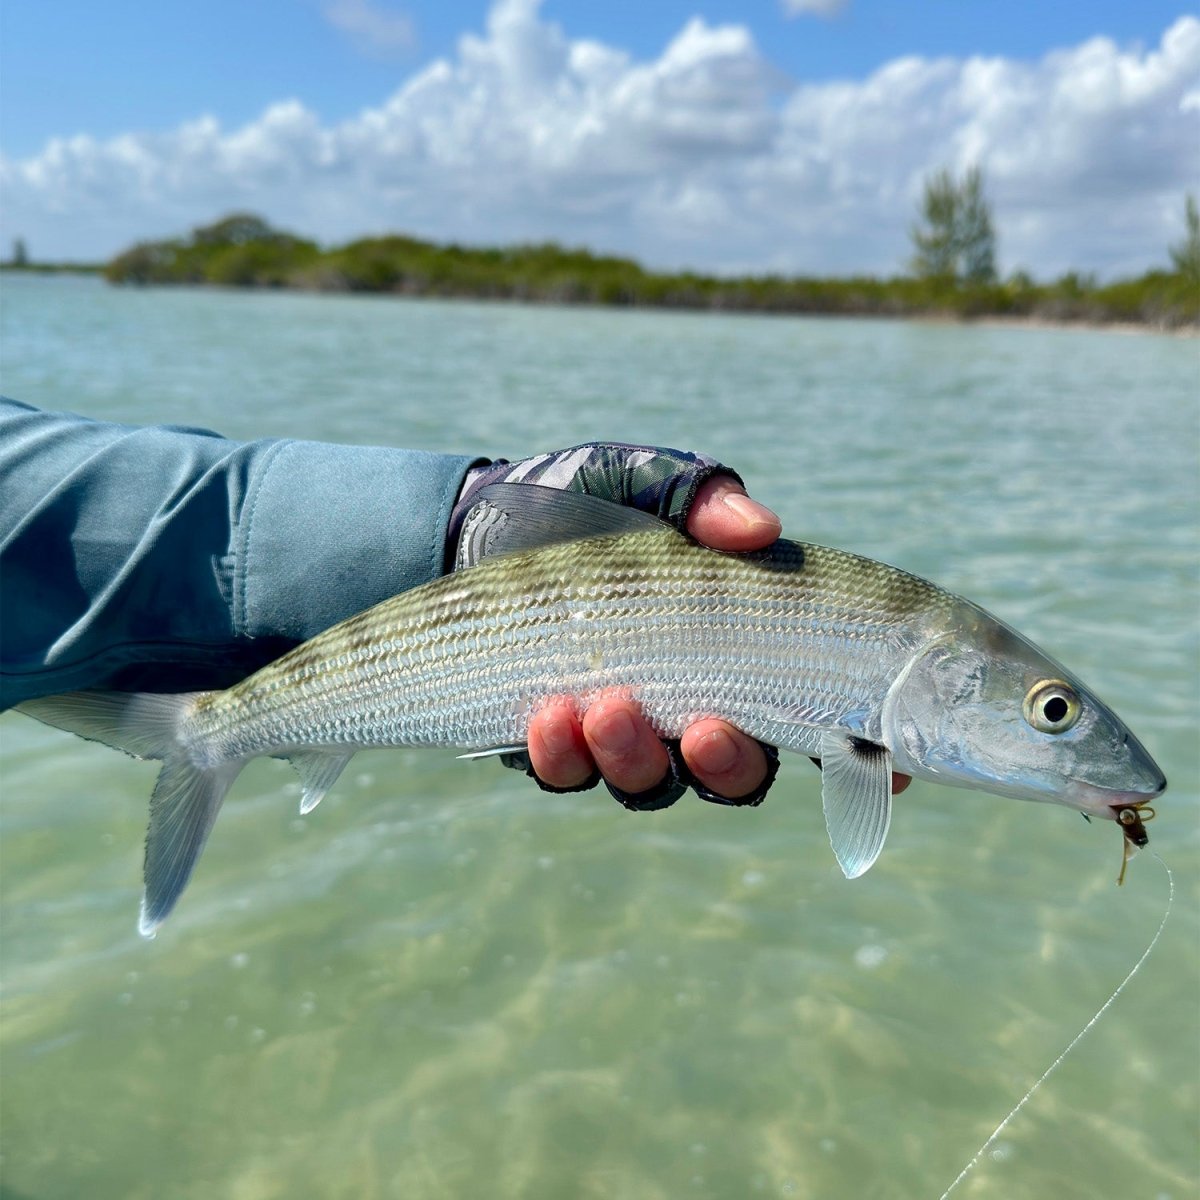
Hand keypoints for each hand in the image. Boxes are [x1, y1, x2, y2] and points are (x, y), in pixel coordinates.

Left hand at [526, 476, 913, 801]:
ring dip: (637, 758)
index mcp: (736, 651)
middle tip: (710, 729)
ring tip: (605, 706)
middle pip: (739, 772)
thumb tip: (759, 528)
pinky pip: (568, 777)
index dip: (861, 755)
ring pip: (654, 784)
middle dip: (732, 764)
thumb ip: (704, 502)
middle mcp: (691, 704)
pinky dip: (563, 756)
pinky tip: (550, 713)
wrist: (479, 525)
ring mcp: (624, 732)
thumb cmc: (586, 502)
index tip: (895, 776)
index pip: (814, 714)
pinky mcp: (555, 744)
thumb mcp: (648, 484)